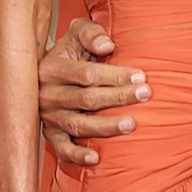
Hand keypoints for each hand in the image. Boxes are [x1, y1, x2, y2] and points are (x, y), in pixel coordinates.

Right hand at [37, 18, 150, 166]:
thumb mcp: (76, 34)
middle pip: (87, 99)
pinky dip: (77, 155)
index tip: (141, 77)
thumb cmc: (70, 52)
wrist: (46, 74)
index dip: (115, 76)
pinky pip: (62, 148)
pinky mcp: (51, 134)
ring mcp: (48, 116)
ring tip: (131, 124)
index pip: (87, 74)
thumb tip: (107, 46)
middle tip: (145, 95)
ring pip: (78, 124)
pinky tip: (95, 159)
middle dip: (119, 97)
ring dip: (106, 126)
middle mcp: (47, 94)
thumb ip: (90, 33)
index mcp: (52, 68)